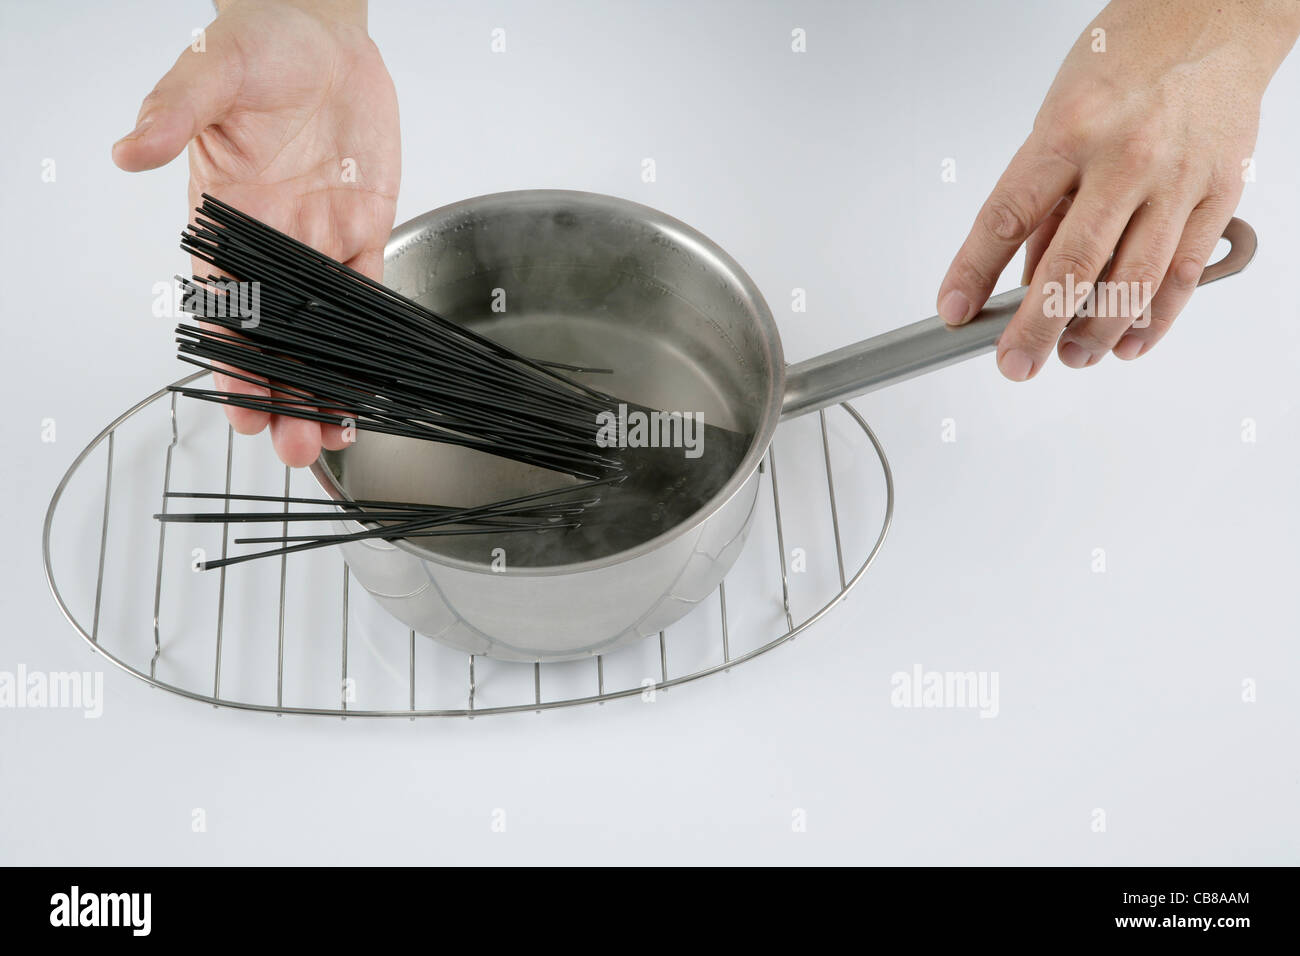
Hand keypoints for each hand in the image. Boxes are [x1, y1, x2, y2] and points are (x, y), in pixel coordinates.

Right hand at [113, 0, 400, 464]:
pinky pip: (368, 300)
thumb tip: (131, 148)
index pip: (224, 306)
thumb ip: (176, 112)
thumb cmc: (260, 47)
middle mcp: (270, 245)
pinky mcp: (363, 234)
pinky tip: (374, 389)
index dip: (231, 361)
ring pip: (323, 334)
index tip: (240, 406)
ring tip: (333, 440)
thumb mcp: (212, 71)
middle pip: (273, 337)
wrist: (321, 33)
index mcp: (224, 219)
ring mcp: (318, 244)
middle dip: (282, 395)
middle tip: (294, 446)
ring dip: (325, 387)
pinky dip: (371, 346)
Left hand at [936, 0, 1298, 380]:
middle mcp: (1123, 157)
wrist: (1215, 16)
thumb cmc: (1125, 64)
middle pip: (1070, 265)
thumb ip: (1044, 200)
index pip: (1006, 217)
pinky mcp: (1219, 195)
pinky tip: (1126, 341)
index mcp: (1068, 132)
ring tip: (1071, 357)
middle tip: (1014, 363)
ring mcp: (1176, 179)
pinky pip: (1181, 275)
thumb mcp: (1058, 116)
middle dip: (1035, 327)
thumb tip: (1025, 277)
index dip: (974, 272)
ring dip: (1095, 333)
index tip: (954, 311)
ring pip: (1132, 282)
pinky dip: (1152, 319)